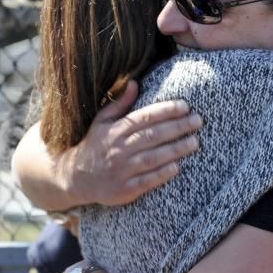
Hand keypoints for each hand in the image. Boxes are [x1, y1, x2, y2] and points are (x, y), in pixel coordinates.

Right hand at [64, 80, 201, 205]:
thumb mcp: (102, 122)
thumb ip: (120, 104)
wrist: (75, 178)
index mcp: (115, 131)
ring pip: (152, 158)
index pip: (144, 117)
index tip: (185, 106)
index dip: (166, 111)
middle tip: (198, 121)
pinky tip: (177, 167)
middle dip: (177, 127)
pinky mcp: (124, 189)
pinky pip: (146, 181)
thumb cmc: (94, 146)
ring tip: (194, 142)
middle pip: (152, 136)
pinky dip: (161, 174)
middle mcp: (119, 149)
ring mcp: (121, 170)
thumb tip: (135, 82)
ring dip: (175, 150)